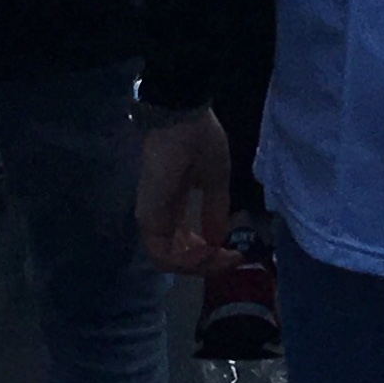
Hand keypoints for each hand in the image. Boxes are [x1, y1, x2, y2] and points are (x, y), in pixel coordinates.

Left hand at [134, 105, 233, 274]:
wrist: (183, 117)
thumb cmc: (199, 139)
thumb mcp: (215, 178)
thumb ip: (215, 209)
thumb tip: (218, 239)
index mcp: (174, 204)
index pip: (186, 242)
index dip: (211, 254)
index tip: (235, 254)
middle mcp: (160, 215)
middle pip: (177, 257)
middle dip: (207, 264)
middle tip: (230, 259)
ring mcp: (152, 217)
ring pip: (169, 260)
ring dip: (197, 265)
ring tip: (220, 256)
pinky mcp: (149, 217)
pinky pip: (163, 253)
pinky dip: (185, 260)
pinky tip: (207, 251)